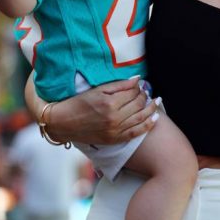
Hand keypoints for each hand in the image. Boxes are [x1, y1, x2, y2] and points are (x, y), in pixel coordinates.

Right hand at [27, 75, 159, 144]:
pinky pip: (136, 133)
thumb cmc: (78, 103)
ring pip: (141, 118)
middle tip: (146, 92)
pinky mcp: (114, 139)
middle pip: (138, 104)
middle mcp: (114, 118)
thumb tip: (137, 79)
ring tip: (156, 101)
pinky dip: (148, 125)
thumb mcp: (97, 90)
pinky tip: (155, 118)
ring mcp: (115, 130)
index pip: (132, 93)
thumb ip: (118, 85)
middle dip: (145, 96)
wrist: (64, 123)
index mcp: (109, 103)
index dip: (138, 87)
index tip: (138, 85)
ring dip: (151, 109)